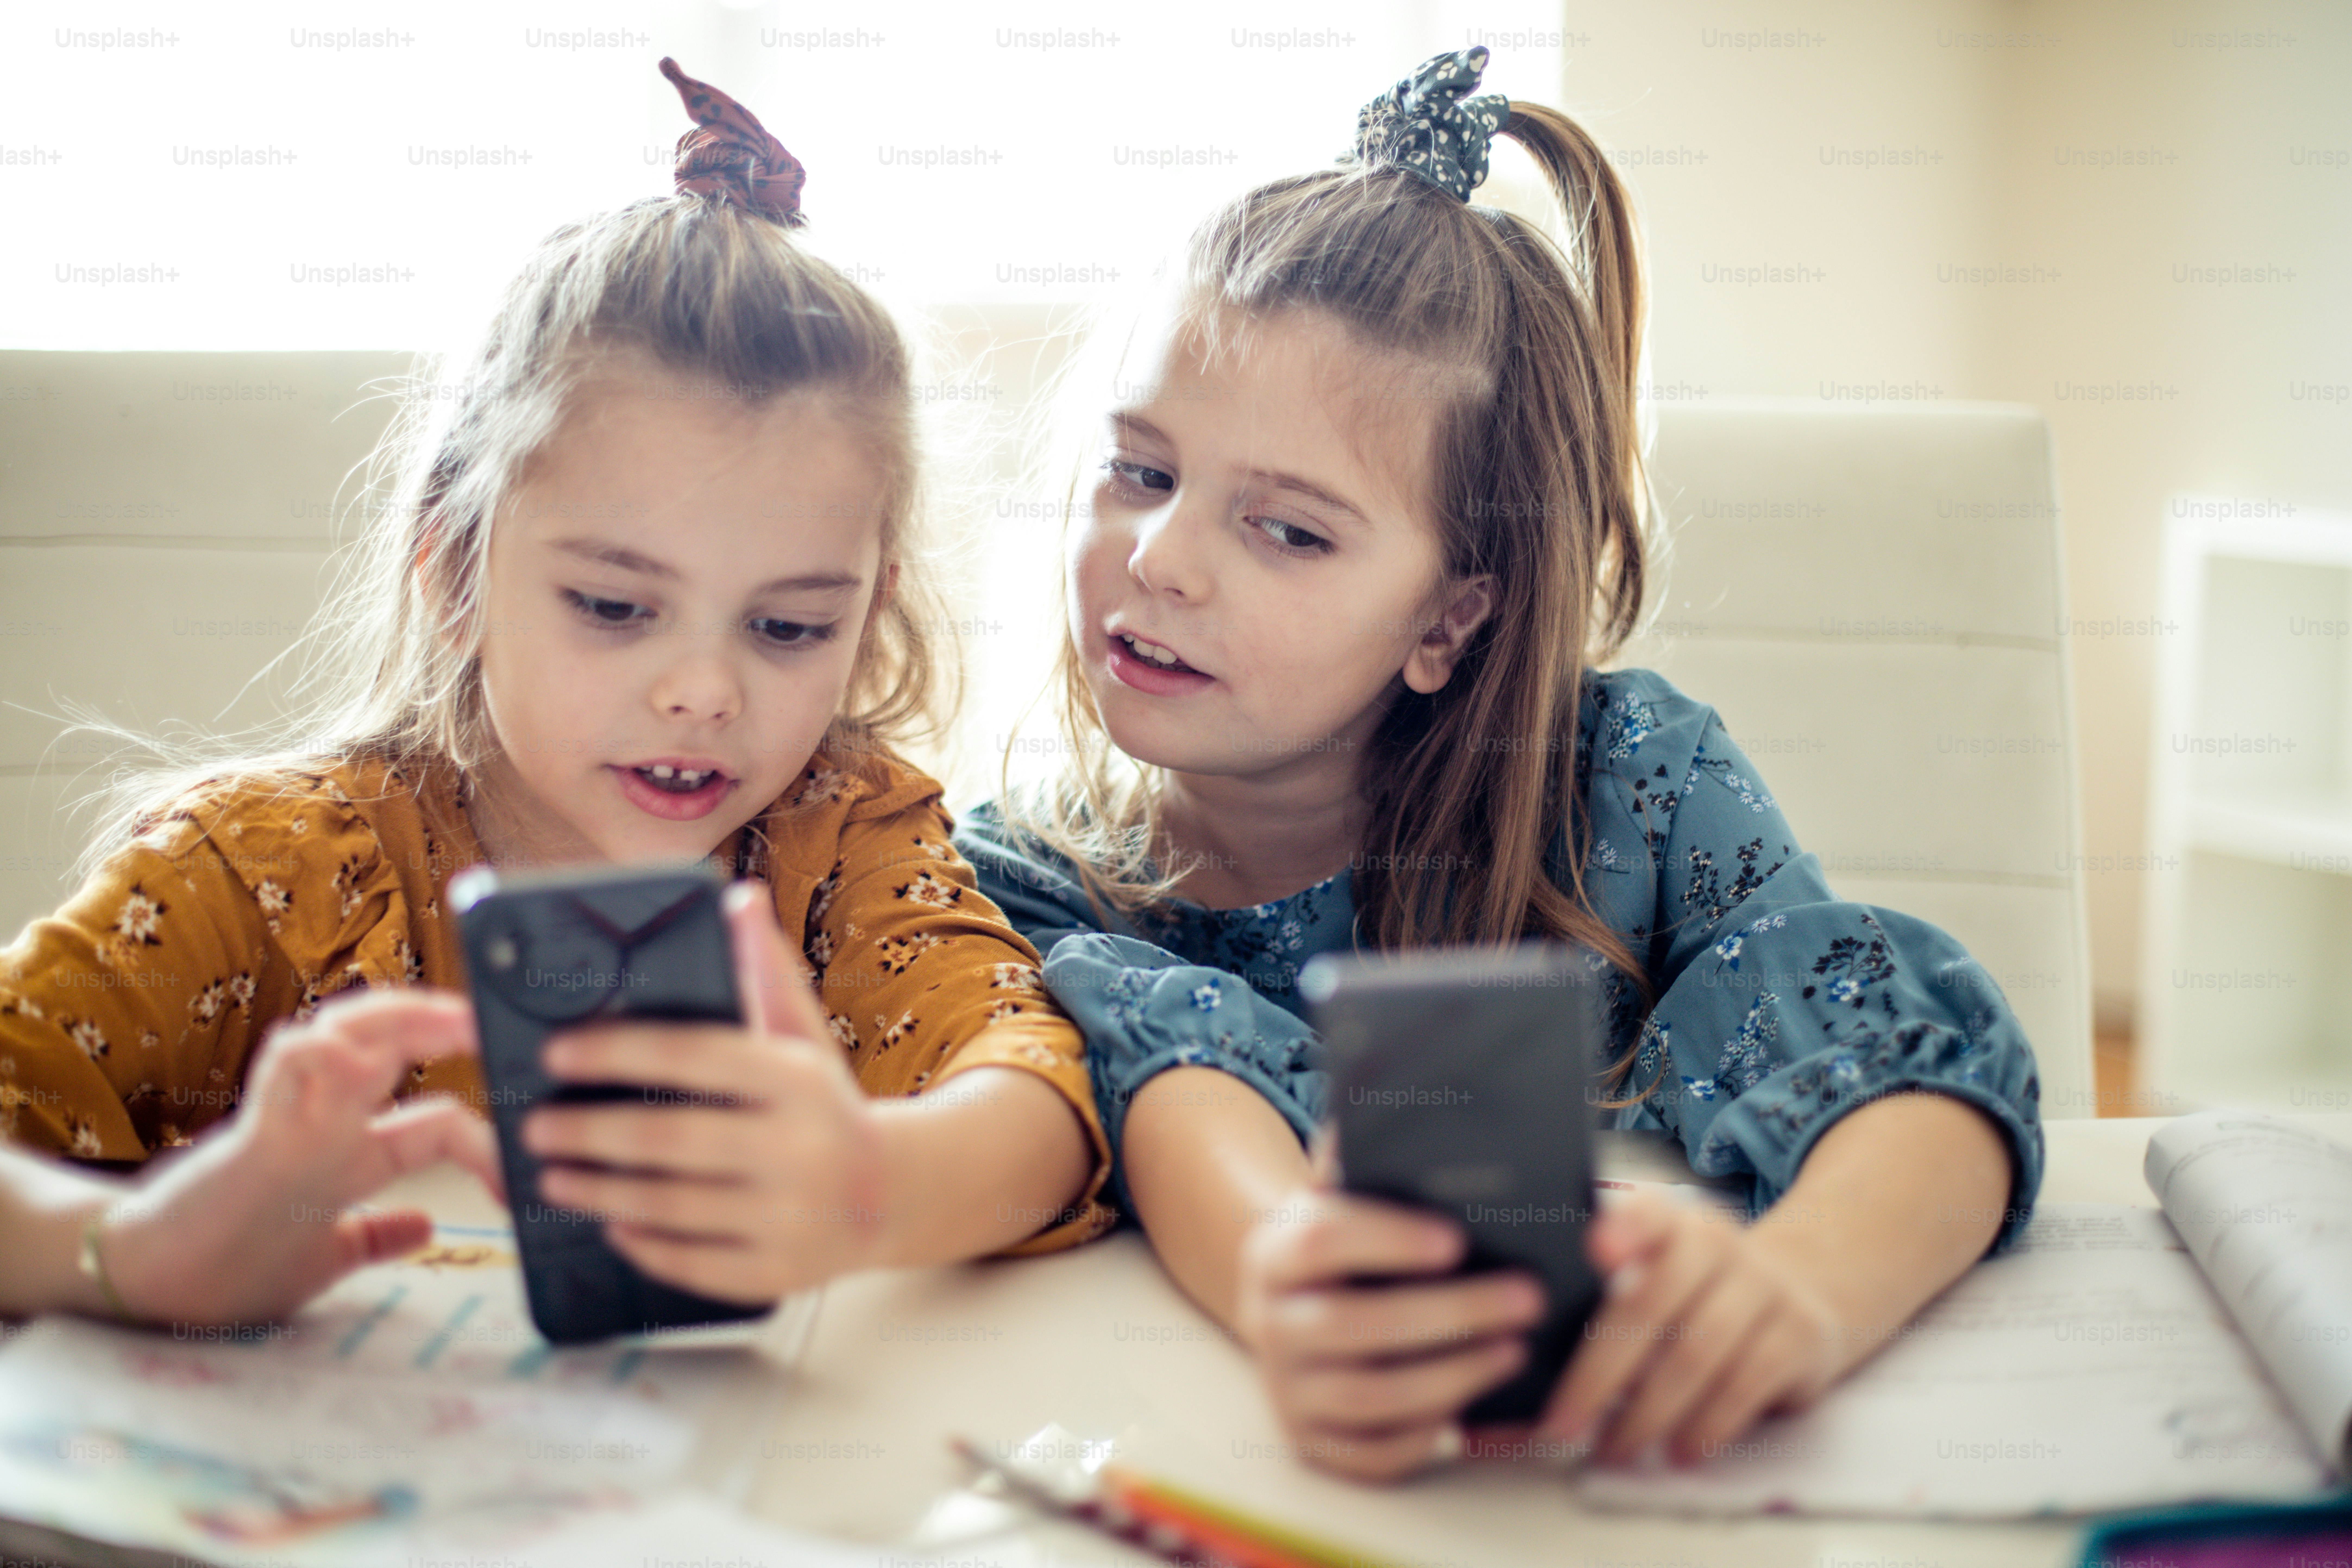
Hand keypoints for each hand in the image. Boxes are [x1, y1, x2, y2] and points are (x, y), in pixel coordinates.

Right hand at [100, 988, 495, 1324]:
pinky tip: (343, 1048)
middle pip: (386, 1044)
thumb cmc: (232, 1267)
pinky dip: (314, 1052)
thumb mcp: (324, 1255)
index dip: (485, 1138)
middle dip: (438, 1021)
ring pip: (341, 1039)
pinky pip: (283, 1073)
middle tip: (490, 1024)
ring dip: (390, 1019)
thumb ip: (374, 1235)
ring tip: (448, 1018)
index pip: (435, 1120)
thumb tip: (427, 1229)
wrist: (155, 1283)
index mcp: (351, 1153)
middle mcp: (325, 1124)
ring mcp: (289, 1124)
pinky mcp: (252, 1139)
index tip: (518, 1177)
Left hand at [522, 881, 885, 1301]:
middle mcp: (798, 1147)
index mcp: (798, 1079)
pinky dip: (643, 1243)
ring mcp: (789, 1216)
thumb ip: (764, 971)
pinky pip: (692, 1261)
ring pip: (670, 1205)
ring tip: (550, 1174)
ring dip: (597, 1191)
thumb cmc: (823, 1103)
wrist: (892, 1193)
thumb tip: (736, 898)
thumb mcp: (803, 1035)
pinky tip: (608, 1223)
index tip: (556, 1051)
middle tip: (533, 1124)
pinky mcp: (777, 1272)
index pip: (691, 1055)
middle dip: (588, 1132)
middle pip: (668, 1138)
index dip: (616, 1052)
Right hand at [1232, 1183, 1546, 1481]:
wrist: (1290, 1309)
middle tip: (1525, 1298)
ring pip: (1370, 1394)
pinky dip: (1428, 1434)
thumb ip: (1363, 1159)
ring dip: (1453, 1374)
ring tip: (1516, 1349)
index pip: (1322, 1240)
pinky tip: (1475, 1405)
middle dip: (1450, 1314)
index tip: (1457, 1239)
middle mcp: (1266, 1323)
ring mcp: (1286, 1390)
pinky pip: (1372, 1453)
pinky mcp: (1311, 1443)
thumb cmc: (1340, 1246)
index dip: (1388, 1239)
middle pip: (1354, 1325)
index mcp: (1271, 1252)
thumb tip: (1404, 1092)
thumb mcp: (1337, 1198)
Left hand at [1536, 1188, 1843, 1465]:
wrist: (1807, 1293)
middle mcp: (1719, 1245)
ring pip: (1696, 1355)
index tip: (1595, 1249)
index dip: (1624, 1228)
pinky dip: (1707, 1425)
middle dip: (1598, 1374)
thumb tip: (1530, 1353)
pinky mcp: (1799, 1335)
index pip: (1648, 1214)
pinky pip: (1745, 1385)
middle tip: (1562, 1424)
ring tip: (1614, 1449)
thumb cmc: (1702, 1295)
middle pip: (1651, 1305)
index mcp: (1674, 1224)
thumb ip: (1606, 1296)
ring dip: (1647, 1413)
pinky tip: (1680, 1452)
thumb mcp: (1662, 1274)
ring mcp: (1765, 1287)